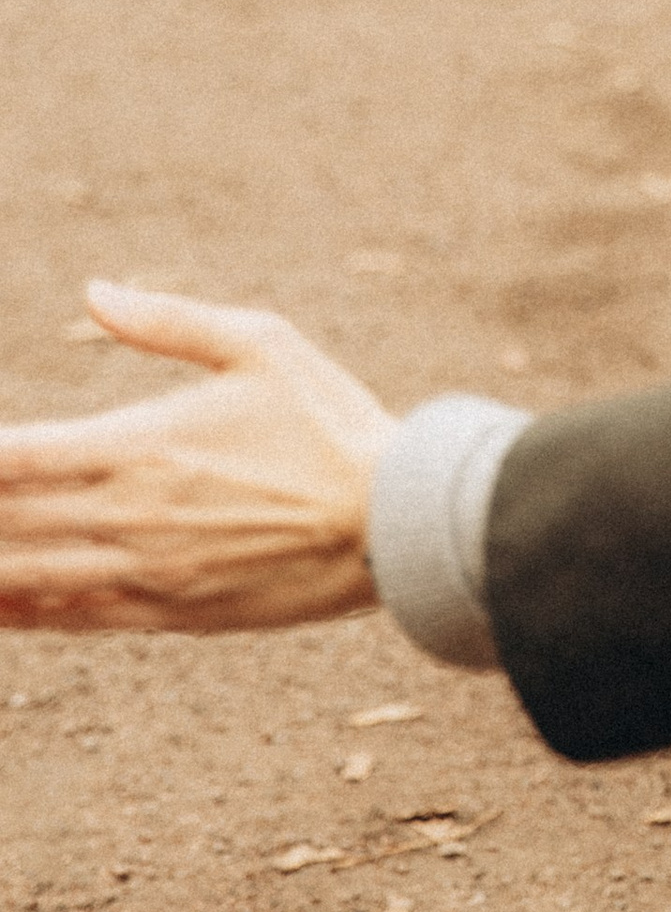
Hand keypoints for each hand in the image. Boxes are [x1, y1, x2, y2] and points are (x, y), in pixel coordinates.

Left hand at [0, 285, 390, 635]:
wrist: (391, 522)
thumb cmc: (330, 422)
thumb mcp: (261, 343)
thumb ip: (169, 321)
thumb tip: (93, 293)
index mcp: (139, 444)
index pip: (12, 458)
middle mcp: (128, 515)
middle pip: (3, 524)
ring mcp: (144, 572)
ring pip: (25, 577)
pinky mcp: (168, 615)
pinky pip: (72, 618)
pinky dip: (23, 611)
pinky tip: (0, 602)